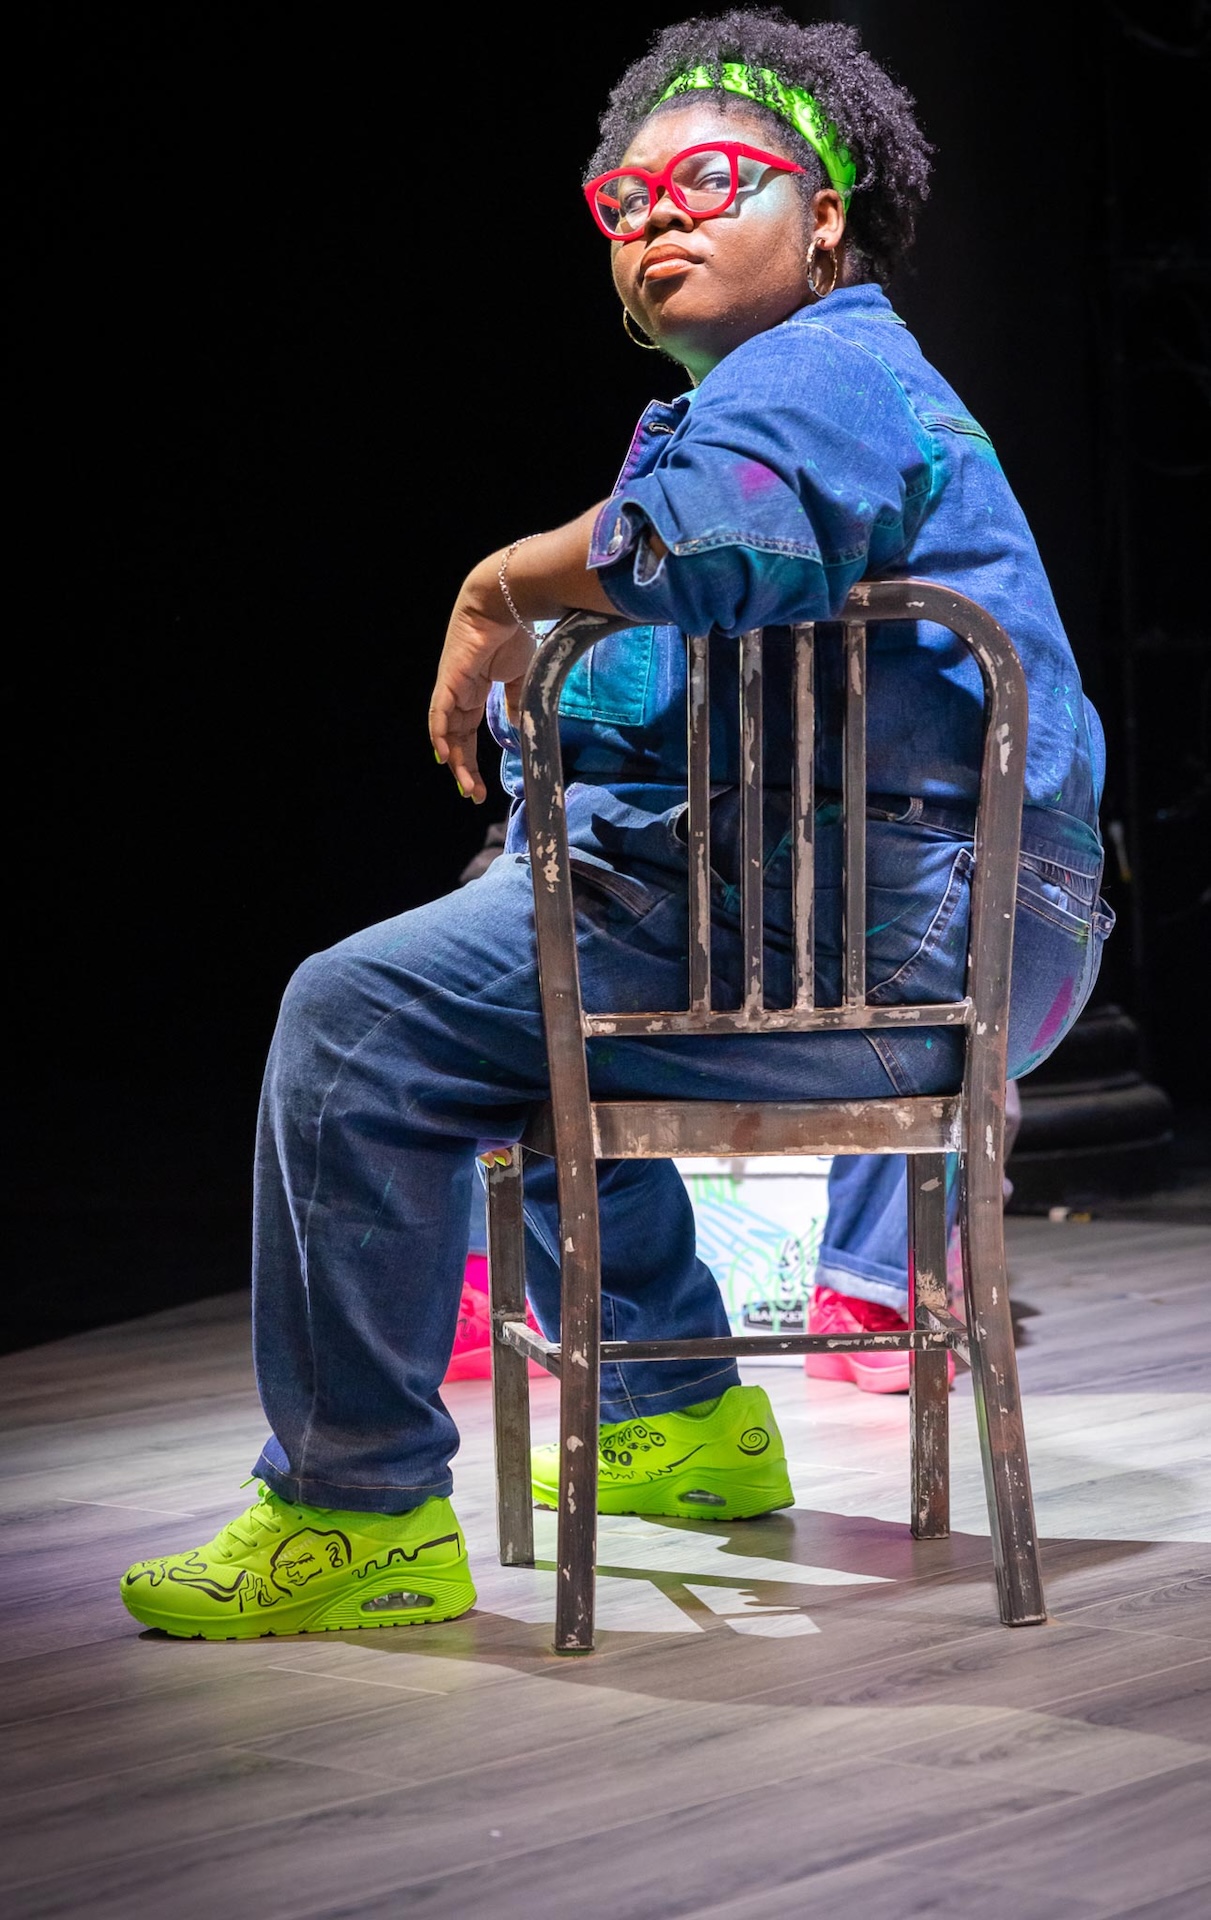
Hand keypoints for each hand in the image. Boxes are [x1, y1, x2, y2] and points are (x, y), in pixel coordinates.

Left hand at [428, 557, 533, 804]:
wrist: (506, 603)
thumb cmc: (515, 634)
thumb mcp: (520, 678)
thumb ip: (515, 703)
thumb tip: (515, 728)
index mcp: (475, 693)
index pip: (467, 733)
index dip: (472, 760)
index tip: (480, 786)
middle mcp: (459, 694)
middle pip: (456, 740)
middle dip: (464, 769)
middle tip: (473, 794)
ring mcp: (452, 688)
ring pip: (447, 733)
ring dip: (456, 762)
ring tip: (467, 787)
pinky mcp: (450, 679)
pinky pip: (440, 714)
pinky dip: (440, 736)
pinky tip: (445, 758)